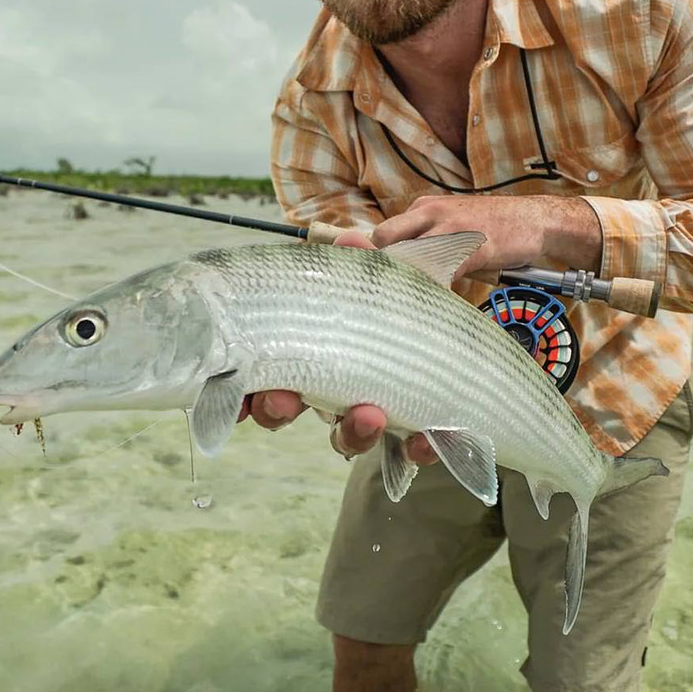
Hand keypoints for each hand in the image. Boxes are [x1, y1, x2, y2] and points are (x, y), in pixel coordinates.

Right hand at [238, 222, 437, 464]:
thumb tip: (350, 240)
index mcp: (311, 352)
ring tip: (369, 413)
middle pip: (290, 412)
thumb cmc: (404, 306)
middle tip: (282, 401)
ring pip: (346, 437)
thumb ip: (365, 265)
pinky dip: (418, 449)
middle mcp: (331, 389)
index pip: (265, 374)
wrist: (457, 335)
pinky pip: (410, 450)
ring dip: (352, 431)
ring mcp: (370, 414)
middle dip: (279, 410)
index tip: (235, 401)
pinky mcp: (415, 431)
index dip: (243, 392)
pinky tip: (425, 441)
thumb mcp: (384, 280)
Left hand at [369, 194, 602, 278]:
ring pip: (408, 255)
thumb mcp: (451, 224)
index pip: (384, 233)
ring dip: (406, 278)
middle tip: (392, 288)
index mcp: (423, 206)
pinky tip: (437, 299)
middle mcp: (431, 212)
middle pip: (384, 238)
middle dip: (384, 264)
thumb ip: (425, 240)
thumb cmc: (492, 229)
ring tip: (410, 298)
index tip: (378, 279)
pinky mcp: (471, 246)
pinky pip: (440, 271)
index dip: (378, 258)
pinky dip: (435, 287)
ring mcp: (451, 227)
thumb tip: (397, 270)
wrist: (535, 220)